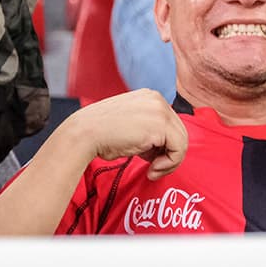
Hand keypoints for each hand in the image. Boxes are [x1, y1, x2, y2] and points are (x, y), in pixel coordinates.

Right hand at [62, 89, 187, 179]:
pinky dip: (170, 163)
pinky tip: (153, 169)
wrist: (83, 134)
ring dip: (170, 161)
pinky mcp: (161, 125)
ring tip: (153, 169)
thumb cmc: (100, 134)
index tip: (151, 158)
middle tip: (154, 167)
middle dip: (168, 153)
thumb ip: (149, 129)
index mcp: (150, 97)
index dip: (164, 145)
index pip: (170, 124)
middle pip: (179, 132)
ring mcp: (161, 111)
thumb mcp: (130, 124)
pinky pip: (179, 149)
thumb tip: (164, 147)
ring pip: (182, 141)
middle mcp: (158, 100)